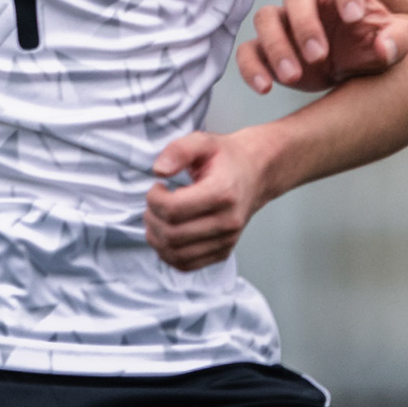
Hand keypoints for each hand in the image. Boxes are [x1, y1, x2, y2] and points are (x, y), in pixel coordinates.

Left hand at [146, 127, 277, 271]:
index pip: (173, 210)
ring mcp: (227, 240)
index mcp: (222, 193)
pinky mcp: (223, 252)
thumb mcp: (203, 141)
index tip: (157, 187)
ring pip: (176, 254)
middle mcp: (228, 221)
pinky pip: (186, 265)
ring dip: (156, 238)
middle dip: (152, 219)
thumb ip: (178, 150)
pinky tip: (166, 235)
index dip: (154, 199)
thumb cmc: (227, 158)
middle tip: (154, 203)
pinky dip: (168, 254)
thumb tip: (159, 171)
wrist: (255, 174)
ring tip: (158, 219)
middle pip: (172, 235)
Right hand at [236, 0, 407, 93]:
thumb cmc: (372, 48)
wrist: (352, 70)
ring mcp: (285, 23)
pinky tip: (265, 87)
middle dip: (305, 25)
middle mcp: (310, 1)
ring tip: (293, 77)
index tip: (355, 18)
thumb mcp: (394, 44)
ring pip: (266, 18)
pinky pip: (248, 50)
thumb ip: (398, 41)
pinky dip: (251, 67)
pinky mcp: (267, 49)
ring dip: (276, 46)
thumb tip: (385, 48)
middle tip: (319, 56)